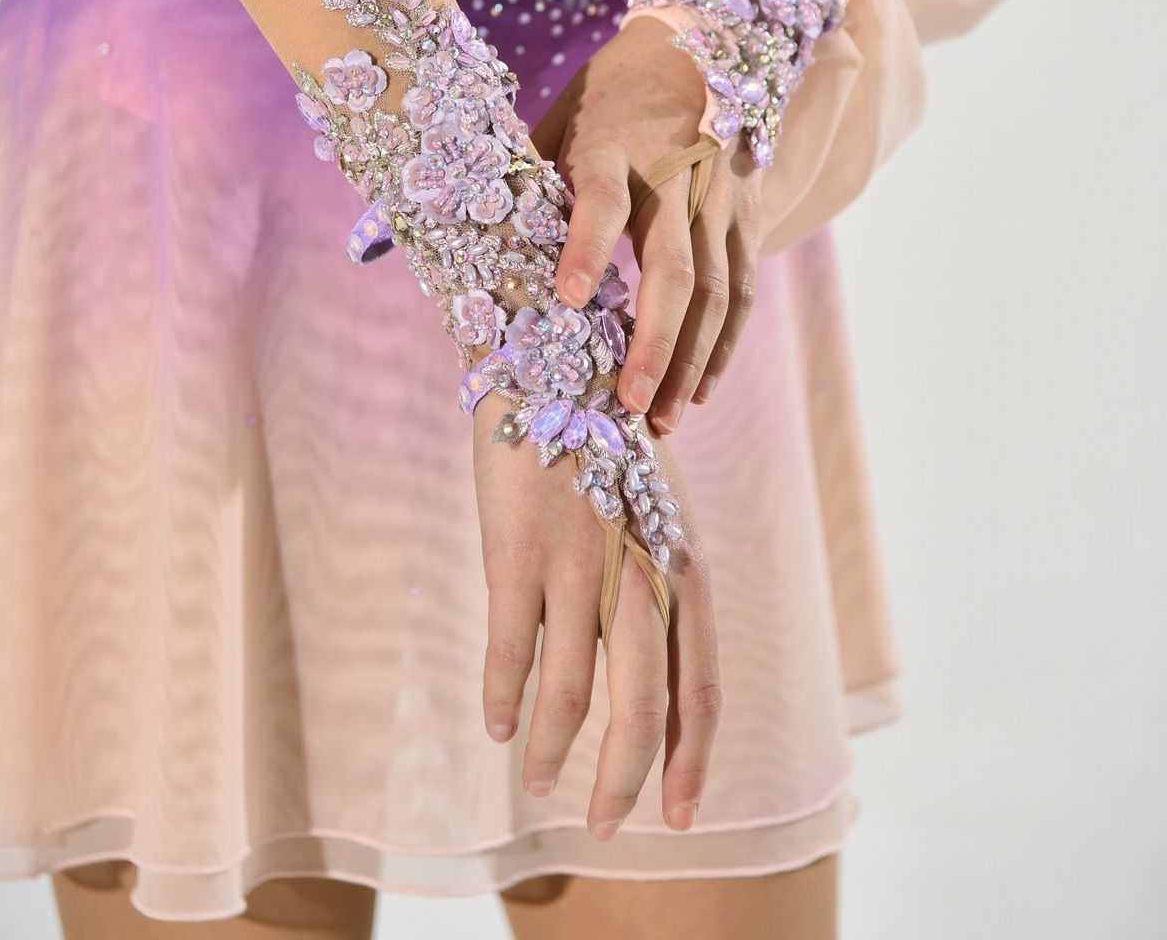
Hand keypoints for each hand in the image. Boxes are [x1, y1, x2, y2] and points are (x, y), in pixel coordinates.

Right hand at [473, 394, 720, 837]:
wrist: (558, 370)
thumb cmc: (610, 452)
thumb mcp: (658, 519)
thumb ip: (657, 595)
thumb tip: (649, 682)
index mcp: (684, 568)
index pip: (699, 692)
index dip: (689, 763)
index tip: (678, 819)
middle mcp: (640, 575)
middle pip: (639, 711)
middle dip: (622, 782)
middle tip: (605, 826)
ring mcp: (578, 566)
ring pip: (572, 693)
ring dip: (552, 750)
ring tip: (537, 780)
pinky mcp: (517, 554)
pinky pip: (511, 652)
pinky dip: (504, 700)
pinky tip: (497, 726)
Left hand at [533, 16, 761, 435]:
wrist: (694, 43)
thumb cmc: (601, 97)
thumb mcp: (553, 126)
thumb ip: (523, 185)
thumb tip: (444, 244)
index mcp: (612, 147)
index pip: (602, 201)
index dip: (586, 247)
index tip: (569, 299)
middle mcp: (674, 172)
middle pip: (673, 267)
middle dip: (655, 342)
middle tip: (633, 404)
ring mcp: (719, 194)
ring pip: (716, 288)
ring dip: (693, 359)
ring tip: (667, 416)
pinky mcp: (748, 211)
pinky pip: (742, 286)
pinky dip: (724, 341)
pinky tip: (704, 388)